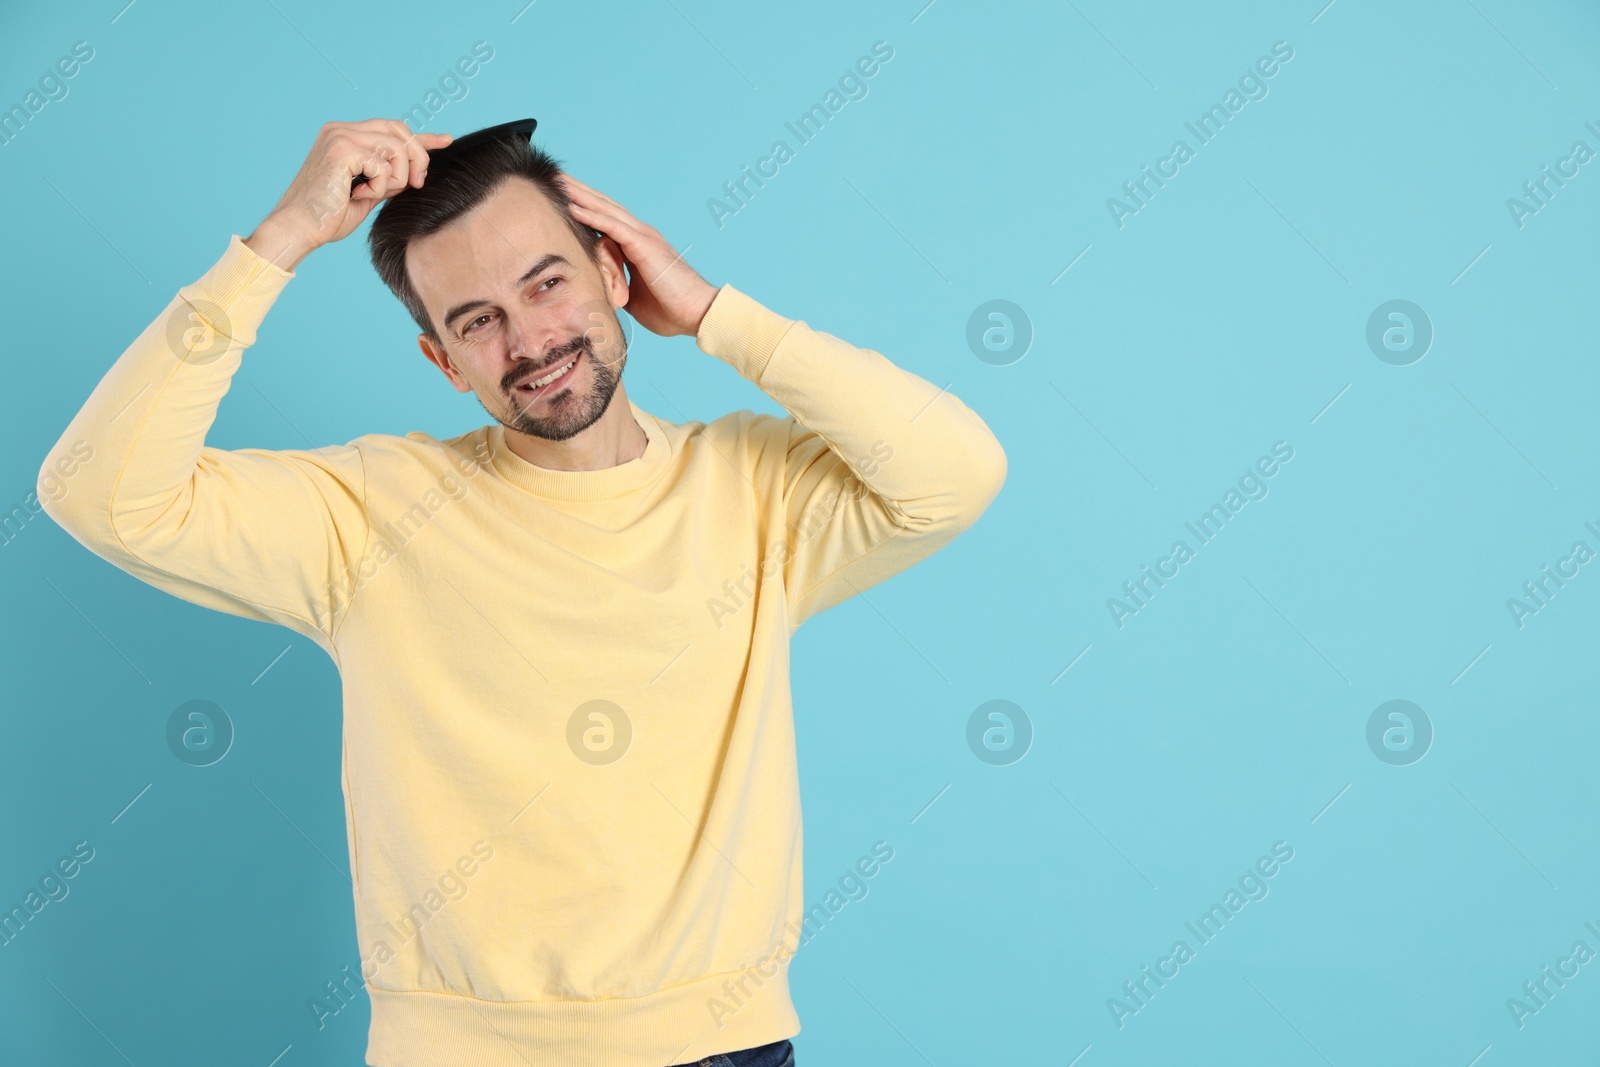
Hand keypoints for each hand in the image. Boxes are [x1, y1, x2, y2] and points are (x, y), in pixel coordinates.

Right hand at [245, 119, 453, 270]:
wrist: (299, 228)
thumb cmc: (329, 216)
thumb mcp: (369, 192)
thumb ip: (390, 176)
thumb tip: (416, 171)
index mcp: (345, 136)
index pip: (392, 129)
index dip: (422, 137)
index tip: (446, 140)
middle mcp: (341, 129)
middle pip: (399, 130)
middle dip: (417, 158)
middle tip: (417, 185)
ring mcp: (340, 136)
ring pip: (396, 148)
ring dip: (396, 178)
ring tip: (372, 194)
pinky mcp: (341, 149)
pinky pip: (383, 165)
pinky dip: (379, 186)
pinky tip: (357, 195)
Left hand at [555, 173, 717, 337]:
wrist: (697, 313)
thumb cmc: (671, 309)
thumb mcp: (633, 296)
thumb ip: (616, 285)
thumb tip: (599, 289)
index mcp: (639, 245)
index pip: (608, 219)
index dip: (587, 206)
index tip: (564, 197)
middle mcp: (641, 235)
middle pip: (605, 206)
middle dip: (580, 192)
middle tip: (556, 178)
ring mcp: (643, 237)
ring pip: (606, 210)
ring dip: (581, 196)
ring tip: (559, 183)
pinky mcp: (644, 246)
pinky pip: (612, 227)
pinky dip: (592, 216)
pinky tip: (573, 207)